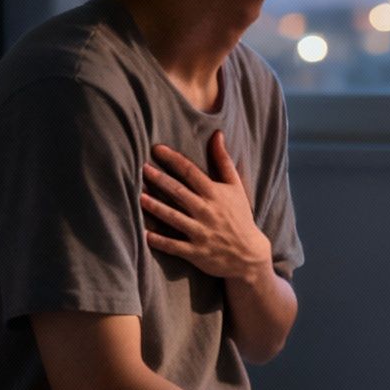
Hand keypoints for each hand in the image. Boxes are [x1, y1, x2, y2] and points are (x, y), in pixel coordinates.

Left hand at [142, 132, 271, 283]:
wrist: (249, 255)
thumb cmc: (240, 216)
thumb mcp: (236, 187)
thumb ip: (223, 161)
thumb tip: (217, 134)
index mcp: (215, 194)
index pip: (191, 172)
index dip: (173, 159)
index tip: (157, 149)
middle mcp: (207, 211)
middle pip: (179, 192)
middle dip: (160, 180)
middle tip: (142, 168)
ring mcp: (201, 232)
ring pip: (173, 217)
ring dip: (156, 207)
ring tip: (139, 197)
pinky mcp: (195, 252)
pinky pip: (173, 246)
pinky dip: (159, 241)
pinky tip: (144, 234)